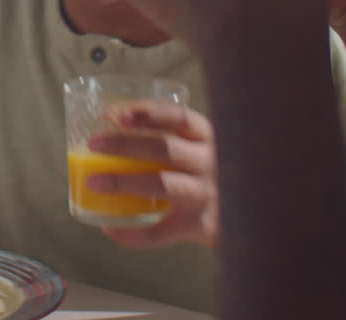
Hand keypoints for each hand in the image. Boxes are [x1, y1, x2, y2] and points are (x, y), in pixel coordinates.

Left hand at [86, 101, 216, 247]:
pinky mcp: (200, 226)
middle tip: (94, 144)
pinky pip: (159, 232)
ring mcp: (206, 195)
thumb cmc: (212, 176)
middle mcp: (209, 163)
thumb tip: (111, 126)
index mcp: (207, 138)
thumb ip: (172, 138)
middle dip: (125, 144)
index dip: (150, 113)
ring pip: (161, 184)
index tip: (121, 114)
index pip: (180, 117)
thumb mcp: (202, 150)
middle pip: (165, 148)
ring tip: (94, 182)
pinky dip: (130, 232)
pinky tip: (109, 226)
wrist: (251, 218)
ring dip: (124, 181)